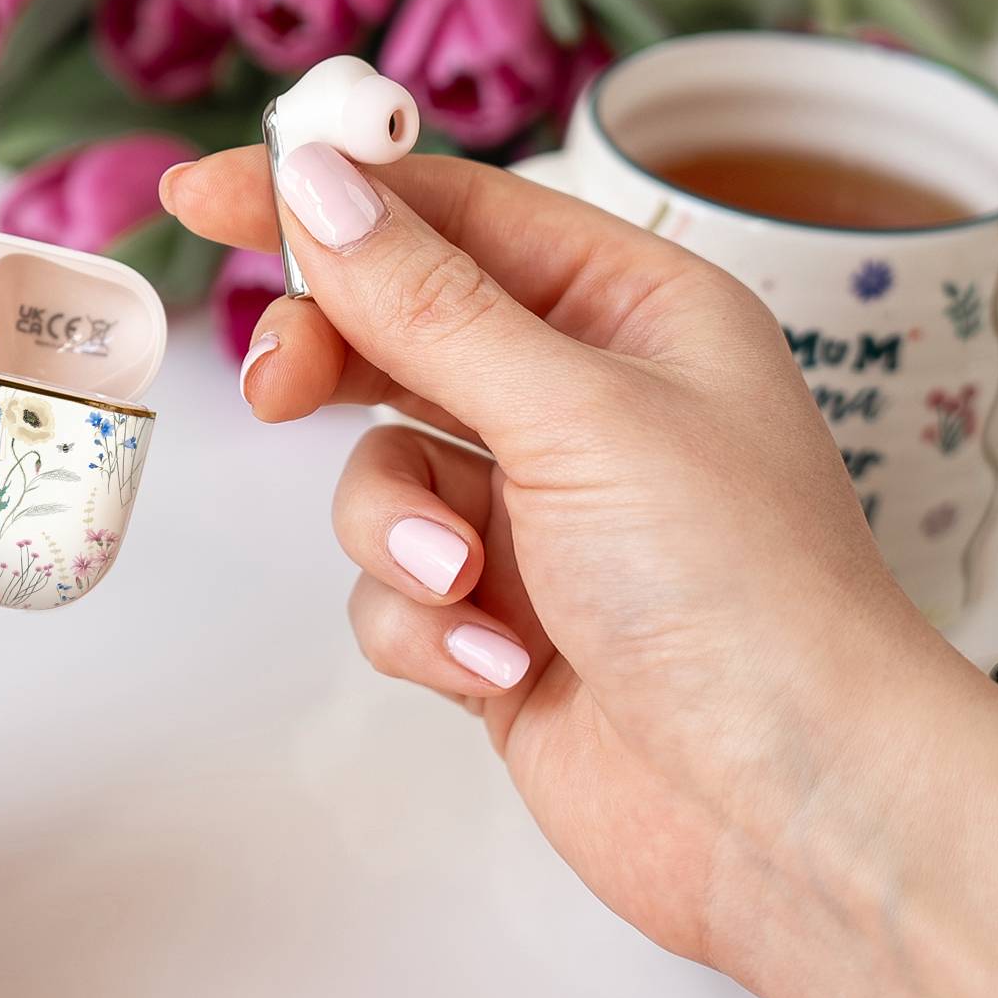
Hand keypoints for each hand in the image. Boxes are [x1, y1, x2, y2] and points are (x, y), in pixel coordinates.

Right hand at [163, 144, 952, 971]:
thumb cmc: (737, 587)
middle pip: (397, 334)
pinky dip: (429, 628)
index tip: (206, 192)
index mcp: (632, 312)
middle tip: (274, 386)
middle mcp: (584, 402)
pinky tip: (503, 670)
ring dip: (401, 532)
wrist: (791, 815)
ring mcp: (537, 518)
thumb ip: (427, 303)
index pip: (452, 214)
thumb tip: (316, 181)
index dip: (328, 194)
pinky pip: (396, 590)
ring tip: (467, 587)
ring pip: (381, 474)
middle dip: (334, 367)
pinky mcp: (500, 623)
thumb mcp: (575, 414)